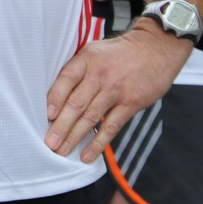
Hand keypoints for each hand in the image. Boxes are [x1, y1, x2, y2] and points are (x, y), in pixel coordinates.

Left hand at [45, 22, 190, 162]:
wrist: (156, 48)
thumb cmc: (120, 52)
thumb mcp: (95, 50)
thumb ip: (78, 69)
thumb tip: (54, 93)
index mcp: (87, 60)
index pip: (66, 79)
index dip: (55, 98)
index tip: (46, 116)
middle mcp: (99, 75)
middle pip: (76, 103)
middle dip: (61, 126)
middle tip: (49, 143)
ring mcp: (115, 90)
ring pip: (91, 117)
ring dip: (74, 137)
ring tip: (62, 151)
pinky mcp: (131, 103)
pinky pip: (111, 126)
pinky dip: (98, 143)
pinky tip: (87, 155)